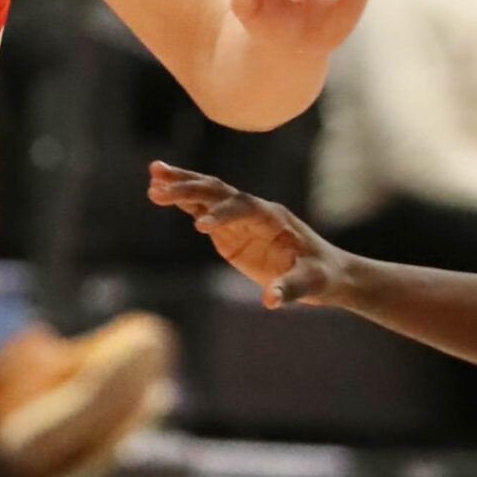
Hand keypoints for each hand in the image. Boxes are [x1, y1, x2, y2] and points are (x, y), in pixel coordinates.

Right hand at [148, 162, 346, 306]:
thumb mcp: (310, 284)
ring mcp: (240, 218)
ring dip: (181, 184)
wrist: (324, 271)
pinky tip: (159, 191)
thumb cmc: (320, 276)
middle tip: (158, 187)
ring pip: (208, 194)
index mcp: (273, 218)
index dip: (222, 214)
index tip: (199, 227)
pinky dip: (182, 201)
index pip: (244, 207)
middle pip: (219, 191)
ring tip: (152, 175)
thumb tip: (269, 300)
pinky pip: (202, 209)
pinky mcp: (229, 229)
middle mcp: (254, 211)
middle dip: (190, 188)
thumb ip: (289, 289)